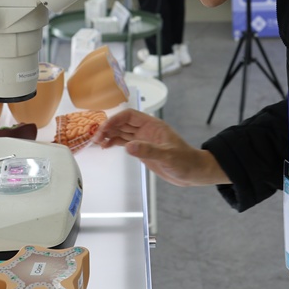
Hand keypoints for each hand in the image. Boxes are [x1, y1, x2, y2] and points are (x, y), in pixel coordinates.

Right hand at [93, 109, 229, 186]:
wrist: (192, 173)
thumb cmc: (184, 161)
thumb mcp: (168, 156)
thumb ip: (148, 150)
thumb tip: (129, 146)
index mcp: (152, 125)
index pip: (129, 116)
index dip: (115, 120)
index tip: (103, 128)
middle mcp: (146, 130)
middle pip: (123, 123)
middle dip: (108, 127)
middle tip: (95, 137)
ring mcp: (143, 140)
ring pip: (122, 133)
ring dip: (109, 135)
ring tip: (97, 143)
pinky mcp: (142, 150)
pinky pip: (125, 143)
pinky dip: (114, 143)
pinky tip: (106, 146)